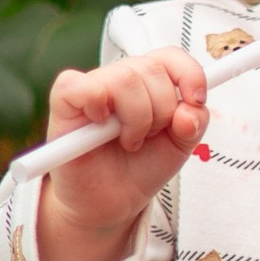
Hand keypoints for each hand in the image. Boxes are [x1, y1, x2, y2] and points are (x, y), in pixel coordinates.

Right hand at [33, 47, 208, 260]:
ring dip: (136, 119)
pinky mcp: (64, 102)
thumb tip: (189, 111)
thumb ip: (194, 123)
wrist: (112, 203)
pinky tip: (100, 125)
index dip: (189, 74)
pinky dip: (96, 103)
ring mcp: (91, 87)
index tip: (196, 100)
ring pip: (125, 79)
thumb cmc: (141, 168)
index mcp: (149, 82)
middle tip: (149, 138)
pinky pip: (80, 85)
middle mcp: (120, 78)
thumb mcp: (179, 147)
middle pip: (151, 70)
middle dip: (162, 111)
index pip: (170, 57)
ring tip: (129, 141)